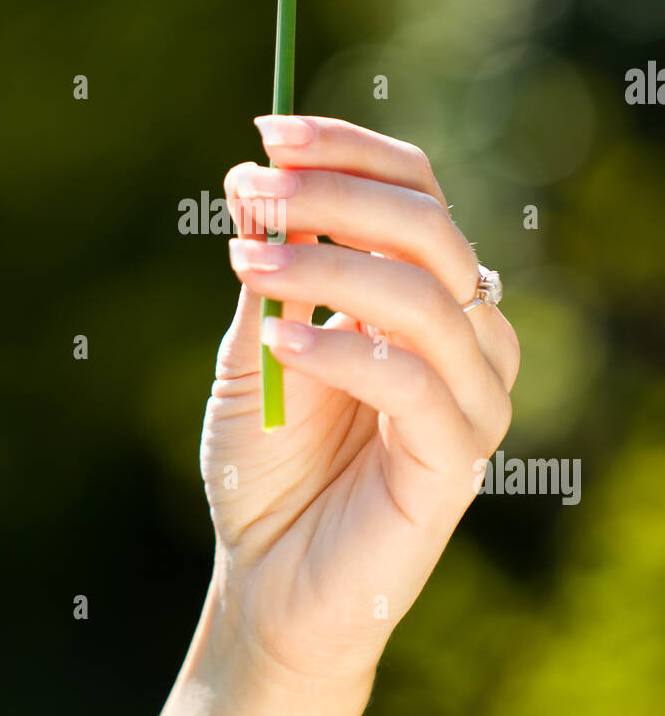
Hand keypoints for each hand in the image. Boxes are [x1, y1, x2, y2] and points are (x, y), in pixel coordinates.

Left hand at [200, 115, 519, 691]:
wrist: (268, 582)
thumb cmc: (265, 464)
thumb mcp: (254, 349)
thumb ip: (270, 273)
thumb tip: (256, 179)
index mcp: (422, 295)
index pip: (416, 191)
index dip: (349, 151)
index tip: (270, 134)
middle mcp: (463, 335)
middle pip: (430, 227)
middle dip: (336, 196)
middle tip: (253, 189)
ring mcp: (470, 396)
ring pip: (429, 294)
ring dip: (331, 262)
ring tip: (246, 259)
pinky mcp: (458, 459)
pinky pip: (414, 381)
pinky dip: (342, 348)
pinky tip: (278, 340)